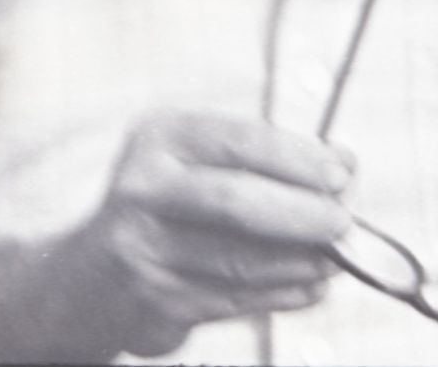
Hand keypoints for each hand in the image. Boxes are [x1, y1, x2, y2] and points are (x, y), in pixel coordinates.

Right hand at [56, 111, 354, 358]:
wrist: (91, 277)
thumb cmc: (169, 207)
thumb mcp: (200, 162)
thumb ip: (267, 161)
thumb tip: (346, 167)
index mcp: (160, 137)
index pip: (239, 142)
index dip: (299, 158)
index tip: (343, 173)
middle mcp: (143, 189)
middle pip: (235, 203)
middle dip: (301, 214)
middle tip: (344, 222)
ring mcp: (144, 249)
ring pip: (238, 260)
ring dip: (300, 262)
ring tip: (336, 260)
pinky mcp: (156, 301)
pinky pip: (234, 300)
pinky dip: (282, 296)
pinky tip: (310, 289)